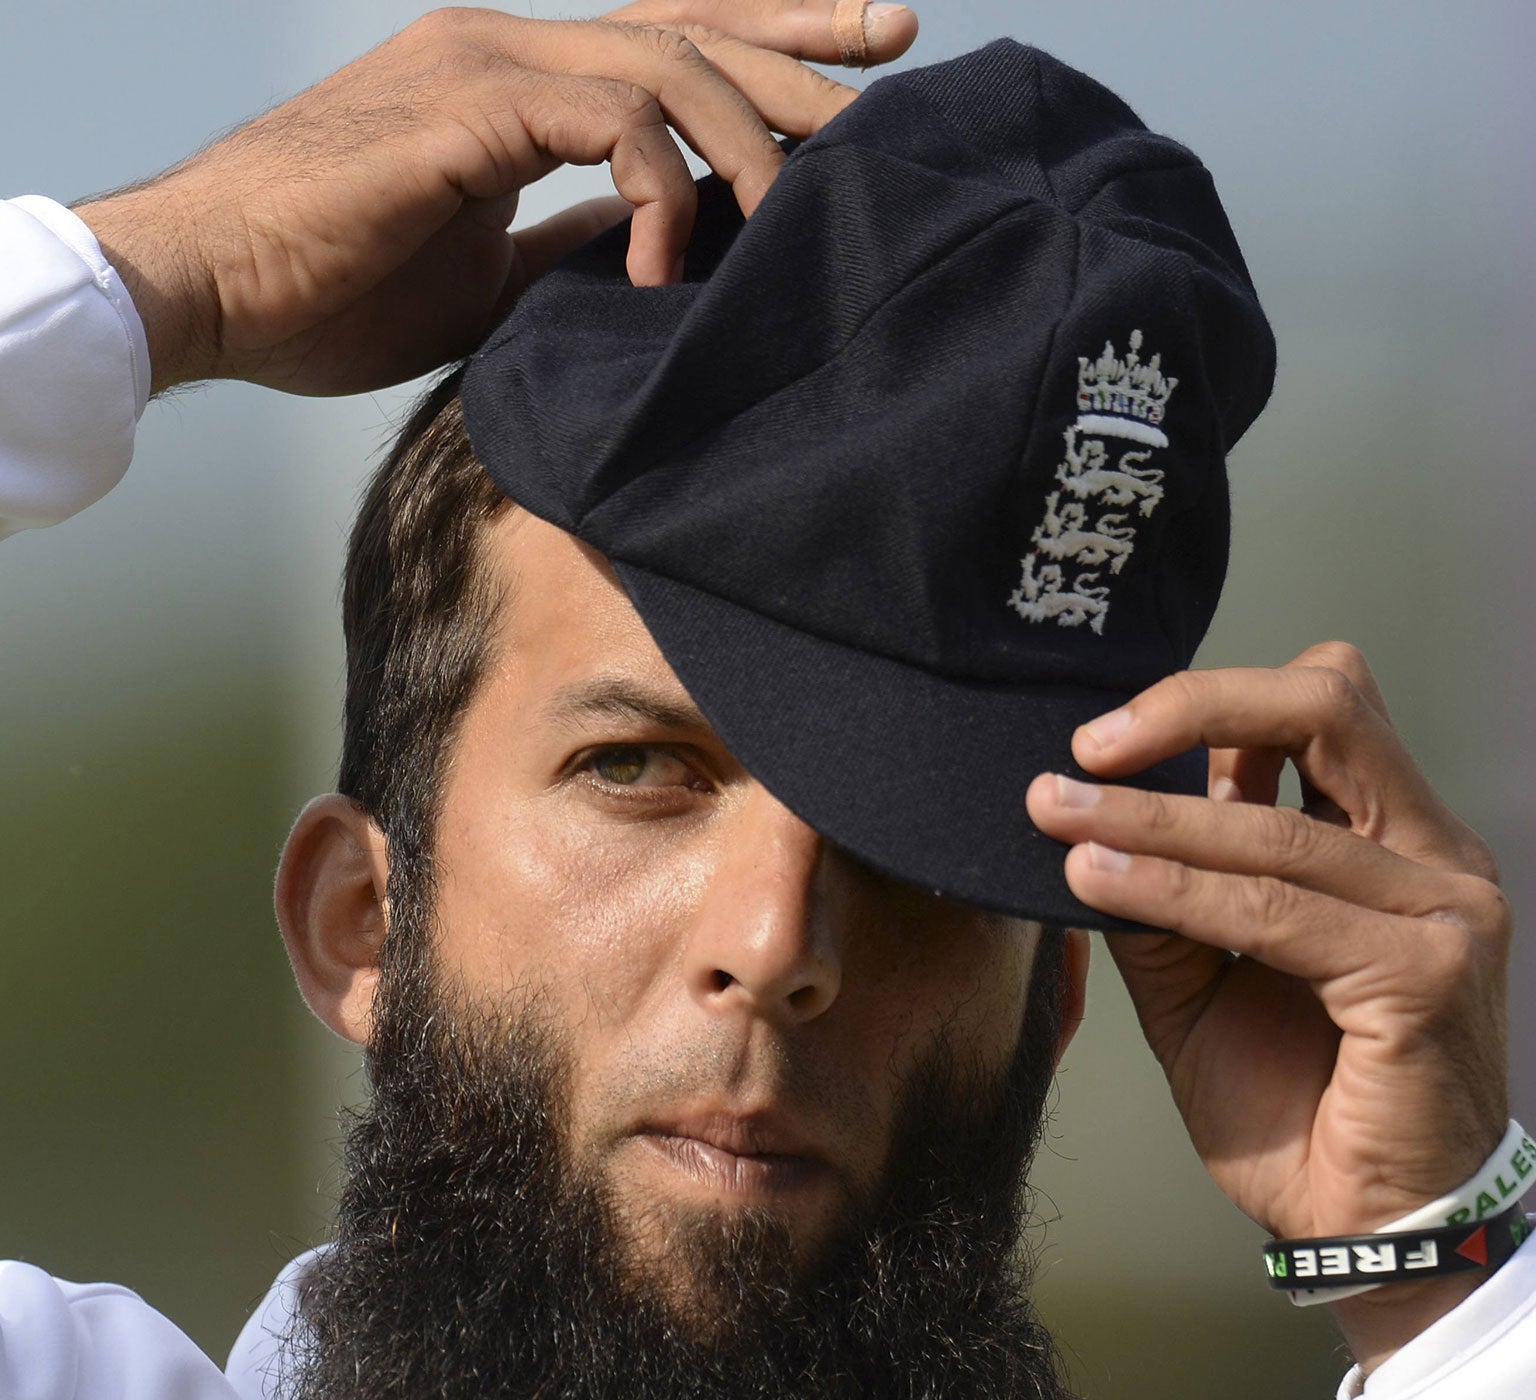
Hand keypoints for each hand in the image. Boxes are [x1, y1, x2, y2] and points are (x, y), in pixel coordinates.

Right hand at [76, 2, 916, 396]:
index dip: (769, 40)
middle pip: (691, 25)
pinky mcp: (464, 107)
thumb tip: (644, 260)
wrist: (207, 289)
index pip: (667, 42)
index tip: (864, 61)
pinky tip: (673, 271)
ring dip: (752, 134)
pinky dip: (661, 191)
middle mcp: (507, 47)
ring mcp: (485, 63)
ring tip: (808, 209)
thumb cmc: (325, 292)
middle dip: (803, 48)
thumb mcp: (482, 279)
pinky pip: (609, 122)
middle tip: (898, 68)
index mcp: (514, 81)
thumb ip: (563, 248)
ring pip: (668, 61)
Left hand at [1025, 643, 1512, 1369]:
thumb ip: (1167, 909)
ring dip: (1147, 821)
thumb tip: (1086, 833)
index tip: (1103, 740)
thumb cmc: (1302, 1115)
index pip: (1319, 714)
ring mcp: (1441, 911)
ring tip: (1059, 821)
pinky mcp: (1423, 971)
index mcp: (1394, 847)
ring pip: (1274, 827)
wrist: (1366, 1230)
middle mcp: (1433, 859)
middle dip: (1193, 705)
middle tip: (1086, 748)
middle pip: (1327, 708)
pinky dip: (1173, 892)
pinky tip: (1101, 884)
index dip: (1209, 702)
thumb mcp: (1206, 991)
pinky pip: (1272, 911)